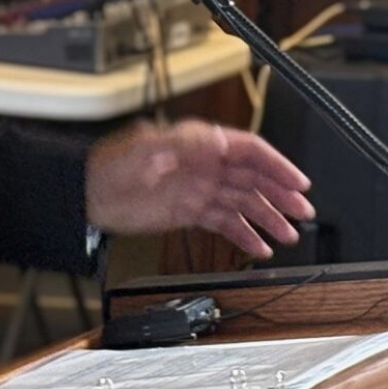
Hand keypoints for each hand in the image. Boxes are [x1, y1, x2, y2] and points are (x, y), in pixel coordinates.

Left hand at [84, 119, 312, 258]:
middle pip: (252, 178)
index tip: (298, 182)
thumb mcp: (144, 149)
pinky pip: (223, 222)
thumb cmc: (107, 166)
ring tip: (287, 235)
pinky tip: (258, 248)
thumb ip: (182, 145)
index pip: (248, 151)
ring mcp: (197, 188)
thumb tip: (218, 141)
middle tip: (302, 212)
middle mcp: (202, 164)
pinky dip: (243, 235)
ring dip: (267, 218)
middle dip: (280, 194)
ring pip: (242, 202)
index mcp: (197, 143)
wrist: (85, 194)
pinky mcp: (188, 210)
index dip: (276, 165)